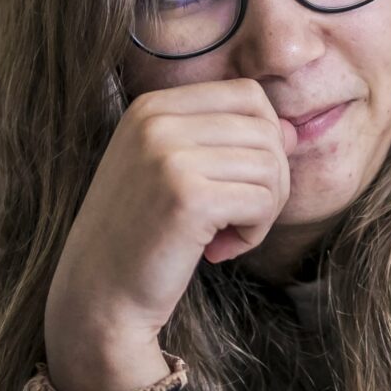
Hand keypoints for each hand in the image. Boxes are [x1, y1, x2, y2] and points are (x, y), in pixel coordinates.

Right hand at [44, 79, 292, 389]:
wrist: (97, 295)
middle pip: (265, 129)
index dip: (263, 140)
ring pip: (270, 165)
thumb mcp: (171, 172)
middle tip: (240, 218)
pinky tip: (220, 251)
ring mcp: (169, 156)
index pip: (246, 95)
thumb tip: (293, 130)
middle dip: (271, 179)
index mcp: (151, 107)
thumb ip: (224, 143)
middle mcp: (156, 121)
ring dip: (263, 210)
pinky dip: (254, 233)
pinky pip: (261, 202)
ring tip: (227, 236)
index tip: (238, 183)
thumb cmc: (139, 236)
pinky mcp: (188, 197)